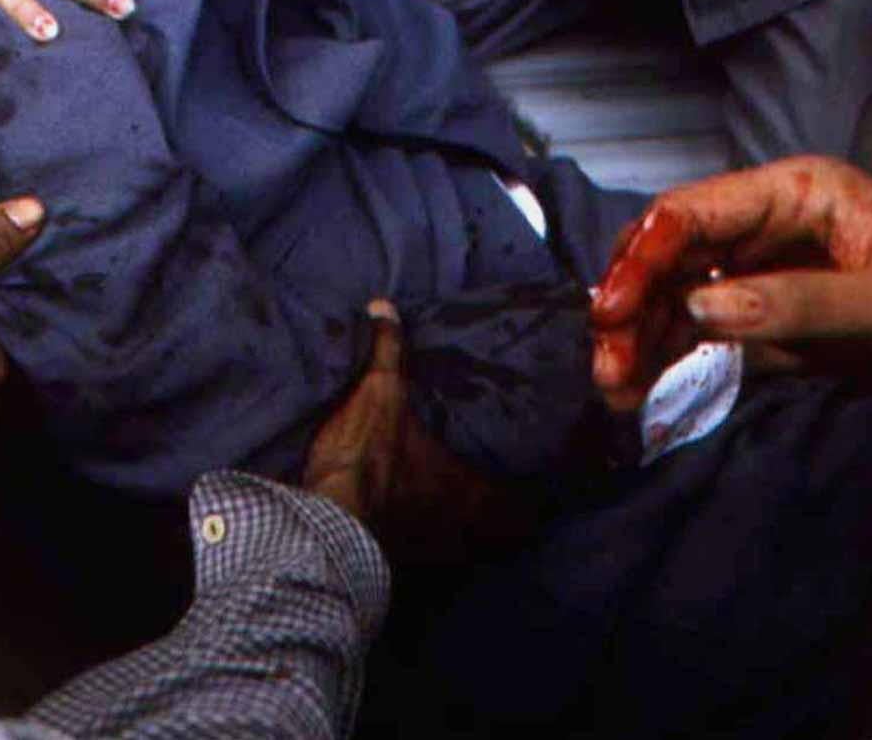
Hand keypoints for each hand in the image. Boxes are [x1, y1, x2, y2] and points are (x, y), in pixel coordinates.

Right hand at [303, 302, 521, 557]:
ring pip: (476, 553)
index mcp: (471, 490)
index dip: (542, 502)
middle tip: (517, 497)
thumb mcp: (377, 394)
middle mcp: (463, 529)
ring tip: (477, 514)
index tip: (549, 486)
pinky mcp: (404, 566)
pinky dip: (441, 550)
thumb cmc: (364, 460)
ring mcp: (435, 555)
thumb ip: (388, 352)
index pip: (528, 510)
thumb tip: (385, 306)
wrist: (322, 526)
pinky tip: (429, 532)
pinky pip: (440, 561)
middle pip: (508, 539)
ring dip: (480, 539)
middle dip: (515, 522)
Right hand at [591, 157, 871, 412]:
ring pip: (686, 299)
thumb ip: (802, 304)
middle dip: (633, 306)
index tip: (612, 314)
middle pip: (676, 256)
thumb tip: (704, 308)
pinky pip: (715, 337)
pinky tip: (649, 392)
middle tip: (607, 366)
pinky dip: (678, 360)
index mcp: (801, 194)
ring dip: (647, 339)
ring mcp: (779, 276)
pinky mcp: (788, 325)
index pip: (695, 213)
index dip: (643, 258)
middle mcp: (778, 227)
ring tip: (617, 389)